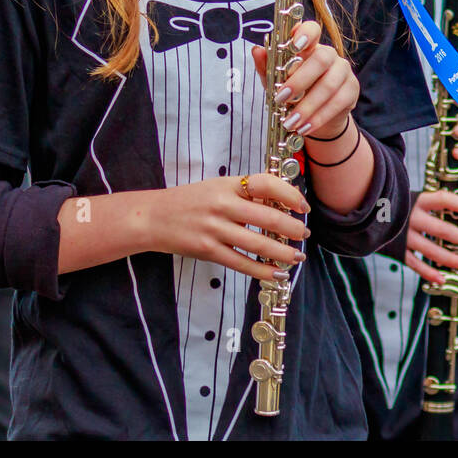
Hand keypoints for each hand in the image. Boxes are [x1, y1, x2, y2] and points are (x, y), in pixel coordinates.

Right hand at [147, 174, 310, 281]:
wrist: (153, 218)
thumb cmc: (189, 201)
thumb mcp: (217, 186)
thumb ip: (245, 192)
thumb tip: (281, 200)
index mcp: (227, 185)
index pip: (265, 184)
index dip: (289, 194)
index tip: (302, 206)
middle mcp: (222, 205)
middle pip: (267, 217)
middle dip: (292, 228)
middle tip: (304, 234)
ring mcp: (215, 229)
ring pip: (258, 243)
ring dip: (282, 253)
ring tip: (296, 257)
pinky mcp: (208, 250)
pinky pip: (241, 263)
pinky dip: (262, 270)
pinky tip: (276, 273)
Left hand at [251, 21, 358, 139]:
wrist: (316, 117)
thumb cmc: (294, 93)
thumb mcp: (276, 81)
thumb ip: (267, 66)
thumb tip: (257, 50)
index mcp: (309, 46)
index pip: (312, 29)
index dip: (305, 33)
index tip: (295, 45)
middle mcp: (329, 54)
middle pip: (321, 59)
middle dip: (300, 80)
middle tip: (282, 98)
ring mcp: (343, 71)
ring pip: (329, 84)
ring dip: (308, 106)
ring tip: (291, 121)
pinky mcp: (352, 89)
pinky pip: (338, 102)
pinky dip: (319, 117)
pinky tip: (305, 127)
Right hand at [403, 190, 457, 283]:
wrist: (364, 213)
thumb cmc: (395, 204)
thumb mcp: (410, 196)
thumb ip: (430, 202)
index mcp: (417, 201)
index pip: (442, 200)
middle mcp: (411, 217)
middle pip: (440, 229)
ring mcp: (404, 235)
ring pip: (430, 249)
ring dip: (448, 258)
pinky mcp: (397, 249)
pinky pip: (414, 263)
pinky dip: (428, 272)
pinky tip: (442, 278)